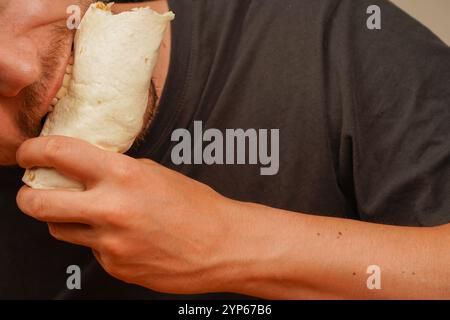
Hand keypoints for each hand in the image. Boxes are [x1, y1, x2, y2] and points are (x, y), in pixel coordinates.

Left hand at [16, 136, 241, 293]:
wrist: (222, 246)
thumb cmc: (197, 206)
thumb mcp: (156, 174)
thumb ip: (117, 171)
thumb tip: (88, 171)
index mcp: (123, 176)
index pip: (58, 154)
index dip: (34, 150)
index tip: (29, 152)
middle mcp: (111, 210)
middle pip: (38, 203)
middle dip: (27, 195)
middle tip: (32, 191)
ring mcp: (110, 244)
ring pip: (60, 230)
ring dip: (65, 220)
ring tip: (89, 214)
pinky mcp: (115, 267)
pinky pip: (91, 250)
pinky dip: (99, 241)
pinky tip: (124, 237)